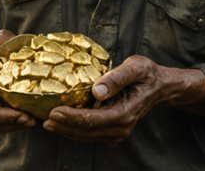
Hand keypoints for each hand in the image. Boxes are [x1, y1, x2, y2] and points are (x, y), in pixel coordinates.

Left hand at [42, 55, 204, 144]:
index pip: (94, 120)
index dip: (73, 118)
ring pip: (87, 136)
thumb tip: (96, 90)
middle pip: (88, 132)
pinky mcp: (113, 130)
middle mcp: (122, 127)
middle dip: (64, 127)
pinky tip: (62, 123)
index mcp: (126, 113)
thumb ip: (116, 77)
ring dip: (67, 131)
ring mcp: (118, 131)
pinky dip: (75, 130)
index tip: (55, 111)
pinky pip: (91, 134)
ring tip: (48, 123)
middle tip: (45, 120)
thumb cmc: (147, 74)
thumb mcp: (135, 67)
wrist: (159, 86)